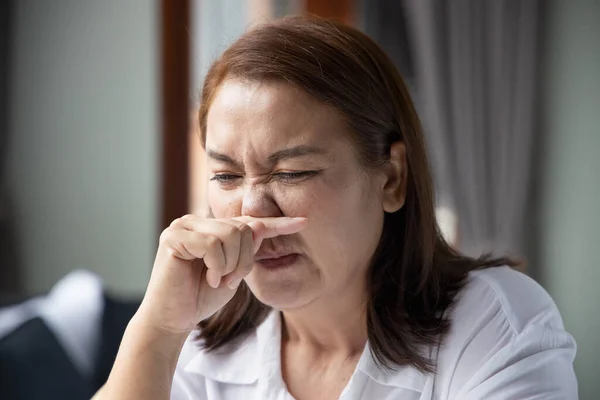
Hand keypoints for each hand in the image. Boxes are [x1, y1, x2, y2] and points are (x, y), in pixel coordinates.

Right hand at [137, 215, 306, 334]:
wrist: (173, 319)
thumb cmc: (201, 297)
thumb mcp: (233, 273)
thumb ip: (246, 251)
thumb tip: (259, 228)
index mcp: (213, 228)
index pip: (250, 222)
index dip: (278, 224)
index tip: (304, 222)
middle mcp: (198, 221)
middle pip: (243, 229)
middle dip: (243, 261)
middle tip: (228, 281)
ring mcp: (184, 225)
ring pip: (230, 235)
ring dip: (230, 266)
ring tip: (217, 280)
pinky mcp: (174, 236)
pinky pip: (212, 244)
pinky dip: (217, 266)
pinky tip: (208, 278)